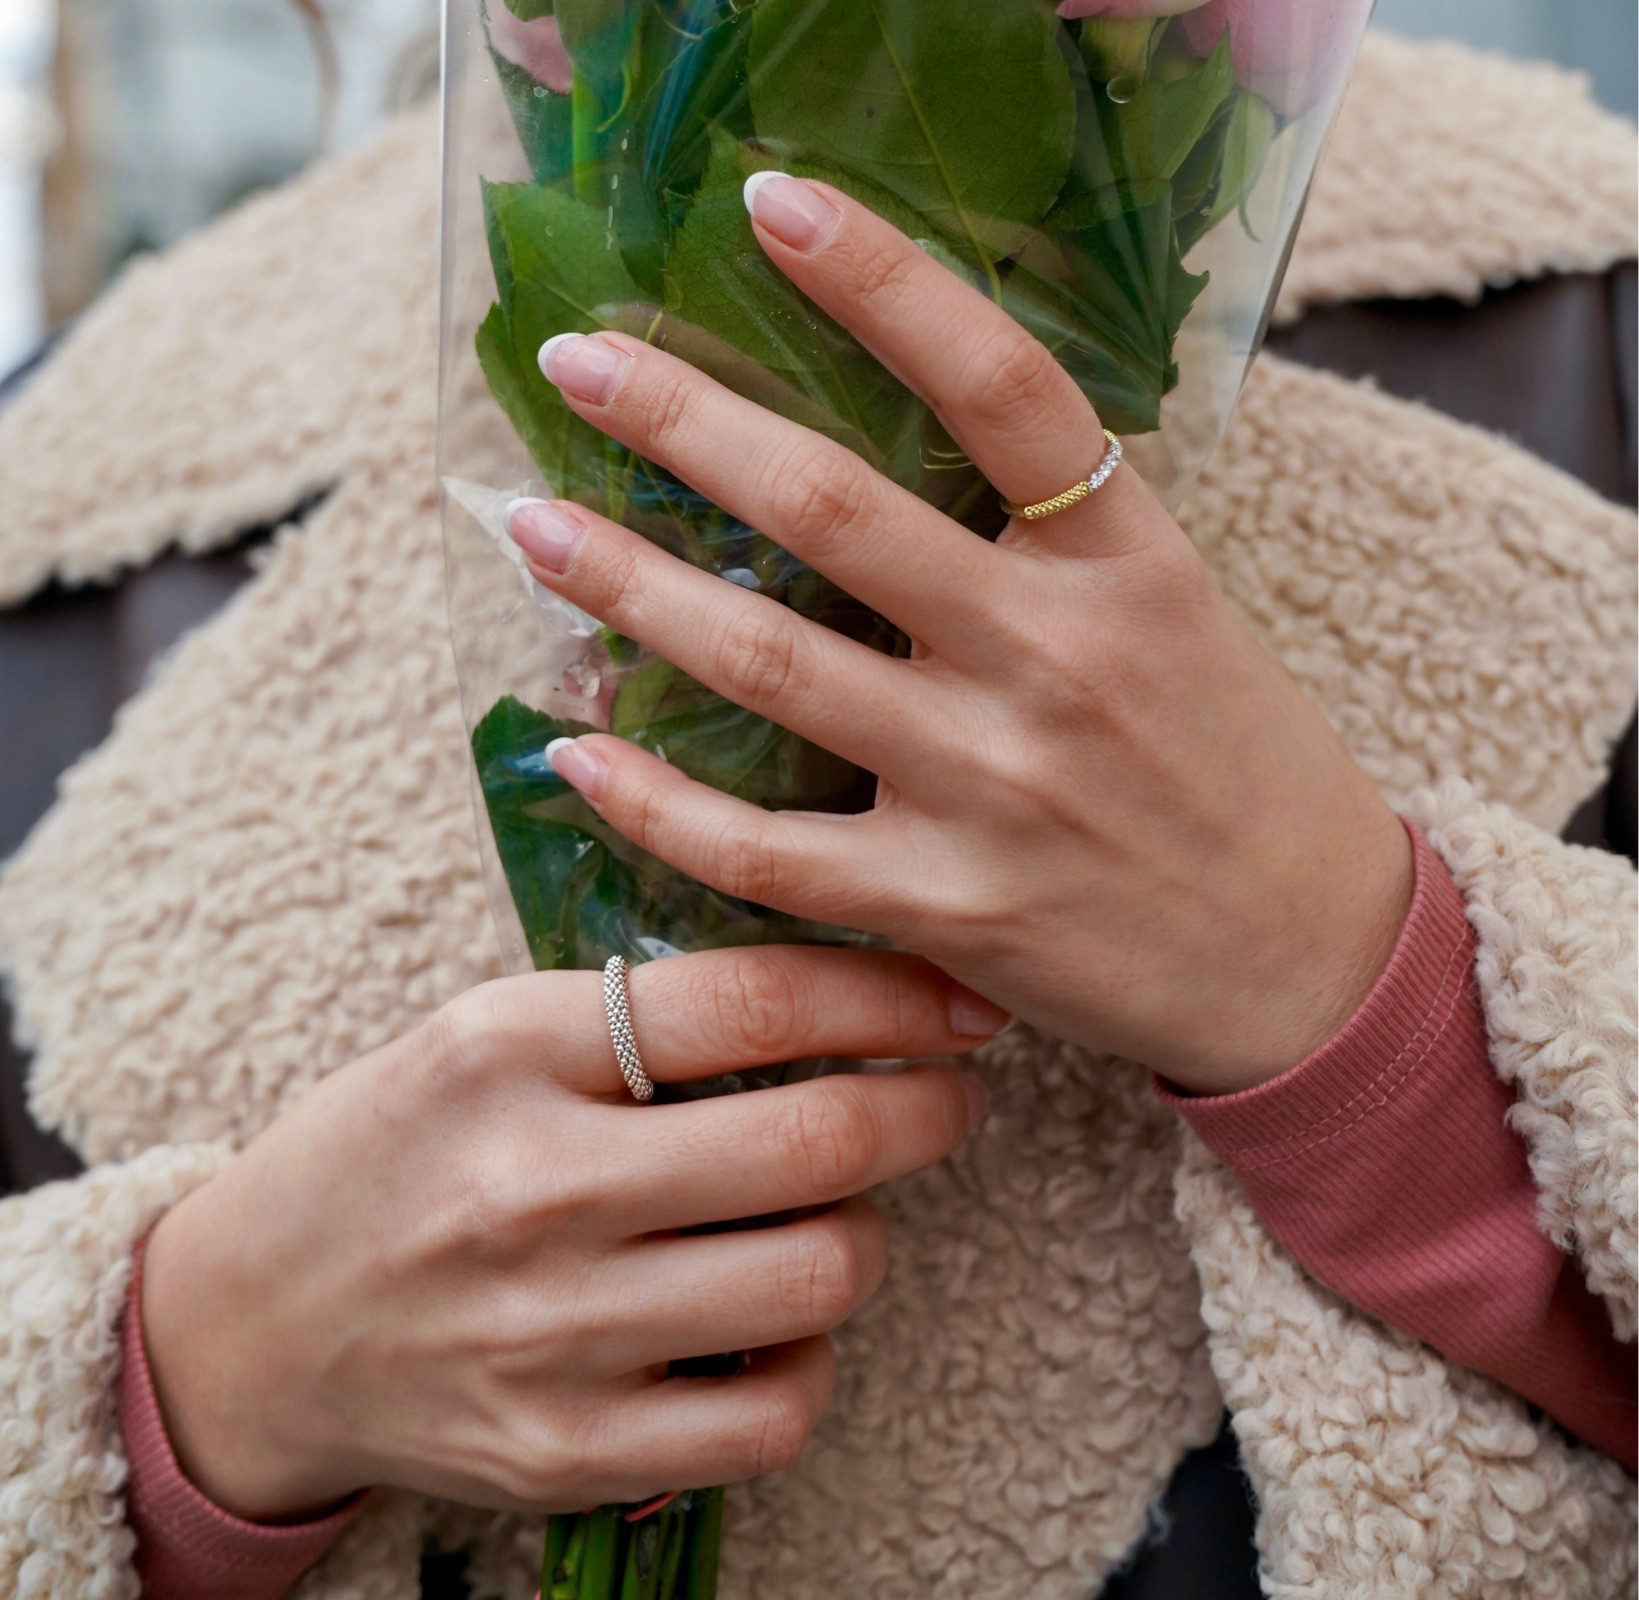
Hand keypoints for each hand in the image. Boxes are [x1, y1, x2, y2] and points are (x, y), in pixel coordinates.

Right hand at [141, 947, 997, 1519]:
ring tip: (835, 1210)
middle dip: (926, 1109)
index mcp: (507, 1048)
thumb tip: (837, 985)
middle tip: (947, 1094)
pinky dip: (807, 1360)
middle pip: (816, 1143)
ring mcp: (551, 1332)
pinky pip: (773, 1414)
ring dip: (862, 1235)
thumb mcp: (481, 1033)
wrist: (250, 1326)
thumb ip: (634, 1009)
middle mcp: (531, 1186)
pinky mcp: (564, 1450)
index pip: (752, 1002)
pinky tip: (776, 1321)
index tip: (951, 997)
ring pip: (818, 1276)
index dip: (886, 994)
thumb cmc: (392, 1151)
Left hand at [507, 175, 1413, 1096]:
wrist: (1309, 959)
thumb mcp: (1179, 606)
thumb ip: (1053, 530)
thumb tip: (895, 420)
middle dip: (688, 423)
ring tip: (528, 524)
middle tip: (578, 359)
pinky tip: (573, 744)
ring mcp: (992, 786)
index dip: (884, 281)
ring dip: (630, 587)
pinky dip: (655, 801)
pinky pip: (761, 851)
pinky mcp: (942, 907)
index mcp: (1128, 558)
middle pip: (839, 509)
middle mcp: (1054, 657)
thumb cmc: (1235, 760)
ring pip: (771, 665)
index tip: (773, 197)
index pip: (1002, 384)